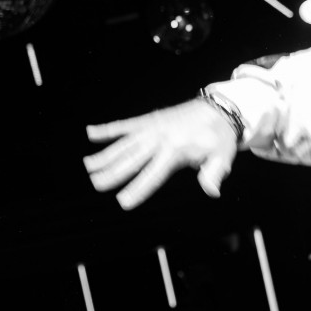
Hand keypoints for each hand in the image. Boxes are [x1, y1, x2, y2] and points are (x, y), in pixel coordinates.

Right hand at [84, 98, 237, 209]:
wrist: (219, 107)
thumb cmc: (219, 136)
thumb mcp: (222, 156)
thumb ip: (213, 173)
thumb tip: (211, 191)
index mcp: (177, 150)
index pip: (153, 174)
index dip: (138, 189)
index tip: (124, 202)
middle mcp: (160, 138)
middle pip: (132, 159)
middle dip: (113, 172)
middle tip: (96, 184)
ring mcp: (152, 127)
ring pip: (124, 143)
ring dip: (105, 154)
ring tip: (88, 166)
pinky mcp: (149, 119)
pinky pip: (125, 125)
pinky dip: (108, 129)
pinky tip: (90, 133)